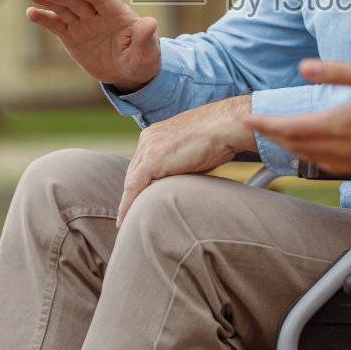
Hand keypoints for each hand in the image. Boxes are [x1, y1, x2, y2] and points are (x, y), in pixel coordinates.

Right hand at [27, 0, 160, 92]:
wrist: (129, 74)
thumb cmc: (143, 60)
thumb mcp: (148, 54)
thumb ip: (146, 39)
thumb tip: (151, 22)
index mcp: (118, 14)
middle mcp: (98, 15)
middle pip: (78, 1)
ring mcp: (83, 23)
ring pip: (64, 9)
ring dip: (49, 0)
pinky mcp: (71, 36)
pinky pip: (56, 25)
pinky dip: (44, 18)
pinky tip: (31, 12)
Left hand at [116, 96, 254, 226]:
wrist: (225, 126)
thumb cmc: (217, 138)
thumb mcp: (192, 150)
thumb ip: (180, 162)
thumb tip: (178, 181)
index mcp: (156, 133)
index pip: (141, 163)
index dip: (139, 183)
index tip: (138, 199)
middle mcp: (147, 138)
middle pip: (133, 172)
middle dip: (132, 194)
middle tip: (130, 215)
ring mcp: (148, 147)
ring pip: (131, 181)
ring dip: (129, 202)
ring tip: (127, 222)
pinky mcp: (152, 159)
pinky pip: (134, 186)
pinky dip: (128, 205)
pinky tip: (125, 221)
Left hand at [243, 58, 350, 175]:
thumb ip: (339, 71)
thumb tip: (306, 68)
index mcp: (342, 125)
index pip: (292, 128)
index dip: (266, 124)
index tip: (248, 119)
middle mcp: (345, 147)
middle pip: (297, 145)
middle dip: (273, 136)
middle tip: (256, 126)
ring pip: (311, 158)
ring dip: (291, 148)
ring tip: (279, 136)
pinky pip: (330, 165)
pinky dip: (312, 157)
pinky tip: (313, 150)